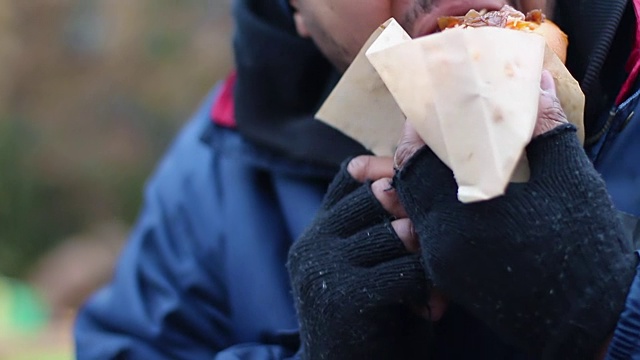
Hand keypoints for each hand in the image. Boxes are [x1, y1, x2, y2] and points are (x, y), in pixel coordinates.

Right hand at [287, 156, 431, 358]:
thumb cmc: (370, 320)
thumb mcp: (366, 267)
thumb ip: (377, 228)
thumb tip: (404, 176)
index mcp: (316, 233)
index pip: (351, 178)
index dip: (389, 179)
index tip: (419, 202)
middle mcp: (311, 245)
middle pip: (375, 197)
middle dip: (415, 214)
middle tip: (440, 241)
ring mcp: (323, 269)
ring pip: (396, 233)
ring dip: (426, 254)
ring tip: (437, 283)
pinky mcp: (345, 298)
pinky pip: (405, 271)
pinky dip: (428, 287)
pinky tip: (429, 308)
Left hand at [392, 72, 637, 357]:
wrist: (588, 318)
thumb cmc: (583, 247)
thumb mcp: (568, 179)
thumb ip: (543, 129)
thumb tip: (539, 84)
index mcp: (469, 207)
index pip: (419, 158)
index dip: (417, 130)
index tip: (425, 109)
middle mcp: (444, 237)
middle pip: (408, 184)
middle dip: (412, 155)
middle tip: (424, 132)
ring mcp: (443, 262)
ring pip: (413, 210)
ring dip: (415, 183)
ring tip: (426, 160)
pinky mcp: (449, 277)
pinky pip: (424, 235)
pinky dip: (427, 211)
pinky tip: (440, 197)